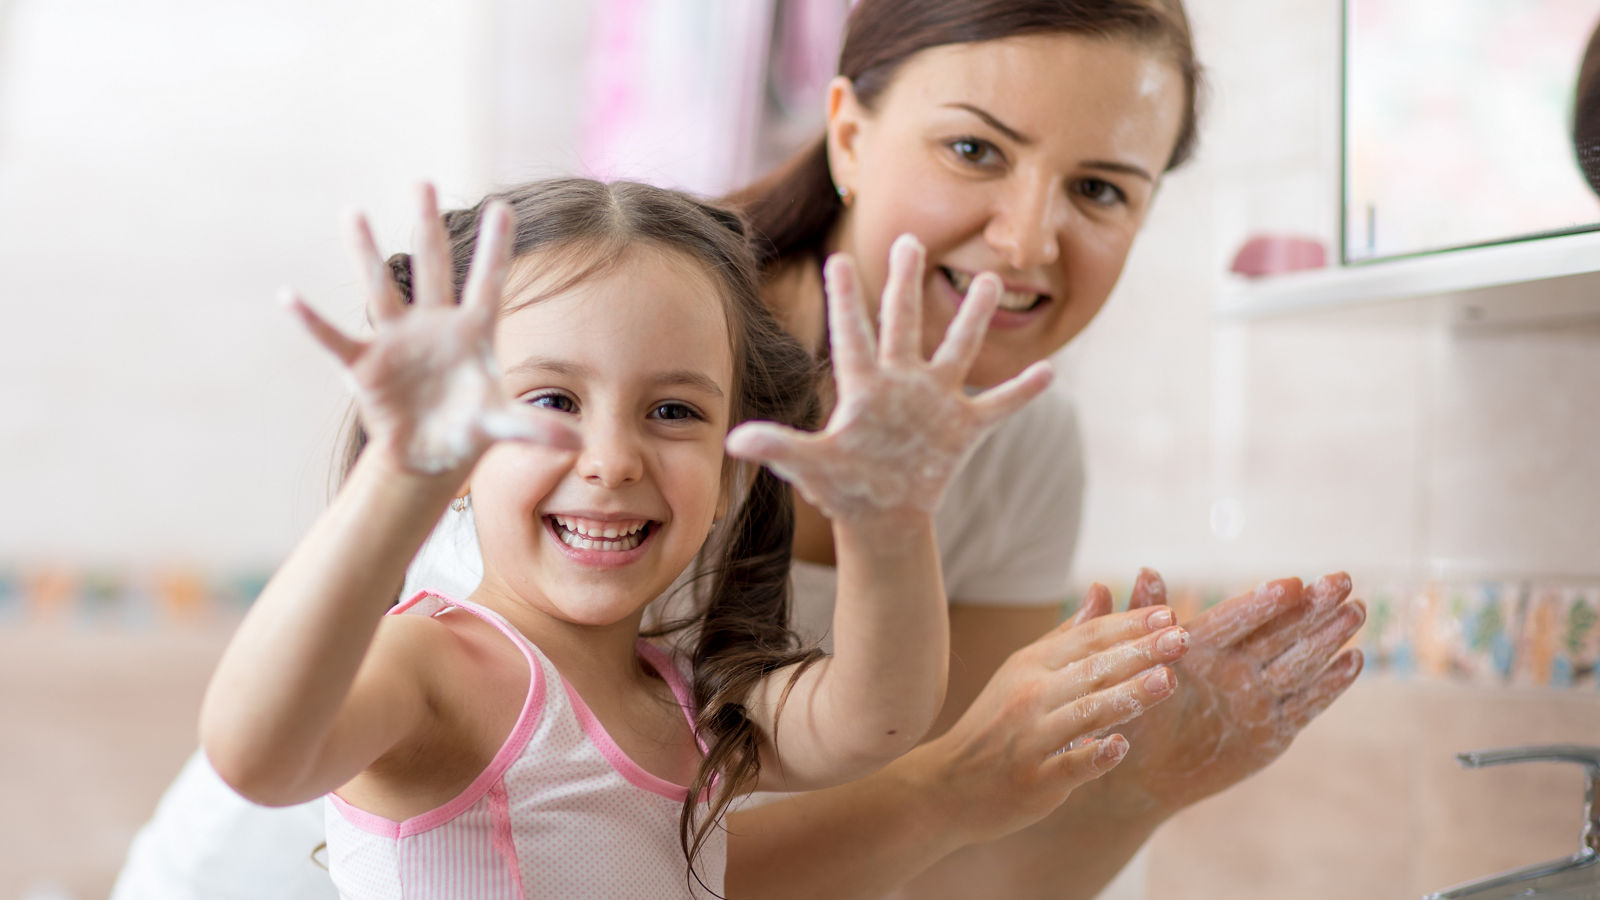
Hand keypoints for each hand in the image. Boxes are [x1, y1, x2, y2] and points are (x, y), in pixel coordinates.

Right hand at [285, 184, 578, 473]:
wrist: (430, 452)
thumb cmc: (469, 427)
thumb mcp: (501, 425)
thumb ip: (535, 427)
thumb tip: (580, 441)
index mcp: (472, 334)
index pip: (488, 283)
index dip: (495, 248)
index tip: (504, 206)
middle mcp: (434, 326)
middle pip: (432, 268)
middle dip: (428, 226)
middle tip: (424, 181)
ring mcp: (397, 341)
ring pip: (382, 289)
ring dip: (368, 254)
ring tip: (355, 213)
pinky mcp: (365, 366)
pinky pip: (335, 339)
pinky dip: (312, 322)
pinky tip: (289, 297)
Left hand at [725, 234, 1052, 524]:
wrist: (882, 517)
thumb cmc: (843, 489)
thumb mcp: (812, 467)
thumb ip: (780, 449)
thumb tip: (735, 441)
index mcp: (864, 388)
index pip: (852, 336)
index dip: (846, 301)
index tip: (837, 258)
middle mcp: (901, 384)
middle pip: (904, 324)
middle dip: (907, 284)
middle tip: (909, 239)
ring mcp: (935, 402)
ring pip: (958, 349)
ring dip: (974, 318)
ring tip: (989, 280)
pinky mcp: (962, 429)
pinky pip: (997, 405)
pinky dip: (1021, 392)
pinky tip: (1048, 371)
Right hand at [912, 584, 1190, 844]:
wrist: (949, 785)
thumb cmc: (995, 724)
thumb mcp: (1023, 671)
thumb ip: (1068, 635)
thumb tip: (1102, 588)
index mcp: (1031, 665)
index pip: (1088, 638)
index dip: (1129, 625)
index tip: (1169, 614)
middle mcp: (1030, 696)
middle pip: (1093, 669)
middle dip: (1141, 651)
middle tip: (1182, 637)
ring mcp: (1030, 739)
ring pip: (1086, 713)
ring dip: (1128, 696)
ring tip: (1168, 680)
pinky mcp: (1033, 780)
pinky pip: (1068, 766)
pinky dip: (1093, 757)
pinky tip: (1120, 748)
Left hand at [1093, 569, 1365, 815]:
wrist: (1137, 775)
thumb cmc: (1126, 716)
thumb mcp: (1128, 669)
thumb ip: (1139, 623)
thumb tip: (1144, 571)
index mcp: (1201, 644)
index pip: (1237, 618)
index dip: (1263, 602)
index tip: (1293, 583)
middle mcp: (1235, 665)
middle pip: (1279, 632)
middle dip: (1311, 607)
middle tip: (1343, 580)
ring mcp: (1257, 696)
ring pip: (1299, 662)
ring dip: (1328, 637)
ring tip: (1356, 610)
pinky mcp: (1273, 731)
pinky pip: (1305, 705)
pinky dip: (1329, 685)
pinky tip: (1353, 660)